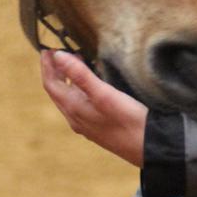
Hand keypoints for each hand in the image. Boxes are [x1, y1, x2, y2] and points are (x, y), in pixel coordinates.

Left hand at [40, 50, 146, 167]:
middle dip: (55, 71)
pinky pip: (80, 104)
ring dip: (67, 80)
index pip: (51, 85)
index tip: (47, 49)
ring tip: (74, 62)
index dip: (47, 66)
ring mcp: (87, 124)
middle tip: (58, 53)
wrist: (149, 148)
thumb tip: (57, 56)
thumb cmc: (128, 121)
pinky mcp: (98, 126)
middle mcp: (76, 118)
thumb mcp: (103, 93)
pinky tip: (91, 85)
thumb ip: (80, 74)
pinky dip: (79, 89)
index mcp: (74, 109)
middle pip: (58, 92)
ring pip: (69, 99)